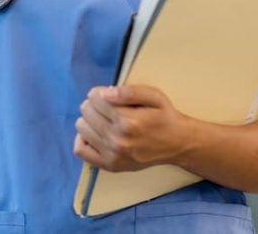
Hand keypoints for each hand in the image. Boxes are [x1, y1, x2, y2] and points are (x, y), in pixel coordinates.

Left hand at [74, 85, 189, 171]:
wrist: (176, 144)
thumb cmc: (165, 117)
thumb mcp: (154, 96)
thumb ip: (129, 92)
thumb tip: (104, 93)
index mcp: (128, 121)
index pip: (96, 99)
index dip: (98, 92)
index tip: (106, 93)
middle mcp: (118, 140)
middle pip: (87, 112)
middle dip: (94, 104)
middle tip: (106, 105)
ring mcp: (112, 155)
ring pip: (82, 128)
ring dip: (89, 119)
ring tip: (102, 118)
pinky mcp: (109, 165)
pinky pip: (81, 149)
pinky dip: (82, 138)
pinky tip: (94, 133)